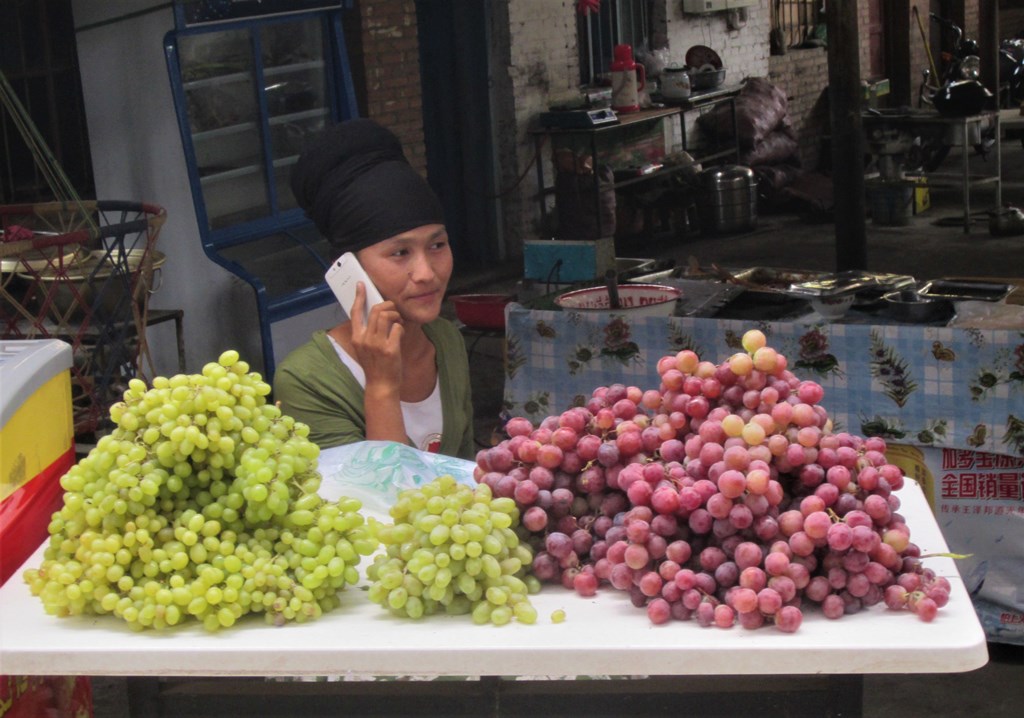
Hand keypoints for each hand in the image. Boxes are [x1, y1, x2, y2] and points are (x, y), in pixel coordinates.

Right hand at [349, 281, 403, 395]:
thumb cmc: (375, 366)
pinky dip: (401, 328)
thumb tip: (377, 315)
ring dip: (396, 316)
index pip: (355, 312)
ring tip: (398, 323)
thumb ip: (368, 333)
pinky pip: (397, 328)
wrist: (381, 386)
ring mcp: (377, 344)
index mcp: (356, 338)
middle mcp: (364, 339)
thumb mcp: (365, 349)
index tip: (361, 284)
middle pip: (376, 310)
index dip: (359, 296)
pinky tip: (400, 335)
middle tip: (394, 312)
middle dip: (388, 306)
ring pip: (386, 316)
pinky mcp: (390, 349)